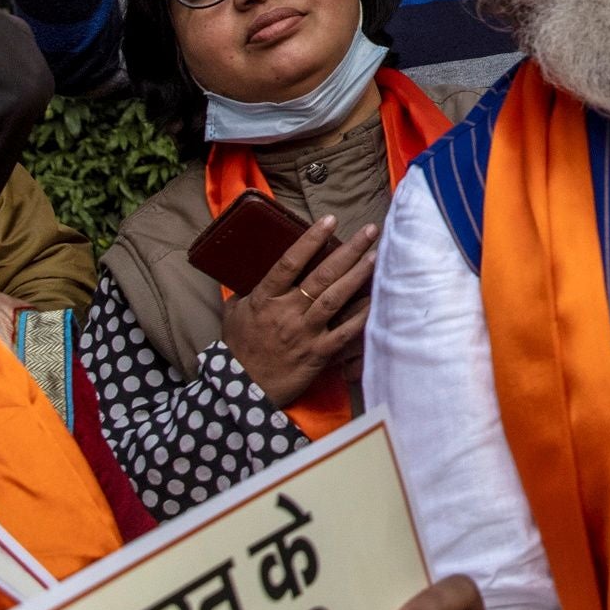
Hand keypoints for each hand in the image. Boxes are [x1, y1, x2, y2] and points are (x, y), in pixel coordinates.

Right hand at [222, 216, 372, 405]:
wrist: (243, 390)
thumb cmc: (238, 350)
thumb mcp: (233, 315)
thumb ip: (245, 293)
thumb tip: (251, 274)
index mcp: (265, 298)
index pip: (289, 262)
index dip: (310, 239)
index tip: (329, 220)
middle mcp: (287, 312)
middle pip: (321, 275)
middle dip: (348, 251)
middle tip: (369, 231)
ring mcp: (304, 332)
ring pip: (335, 299)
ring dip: (358, 276)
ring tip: (376, 257)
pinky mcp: (317, 353)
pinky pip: (344, 333)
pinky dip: (361, 317)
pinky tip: (376, 302)